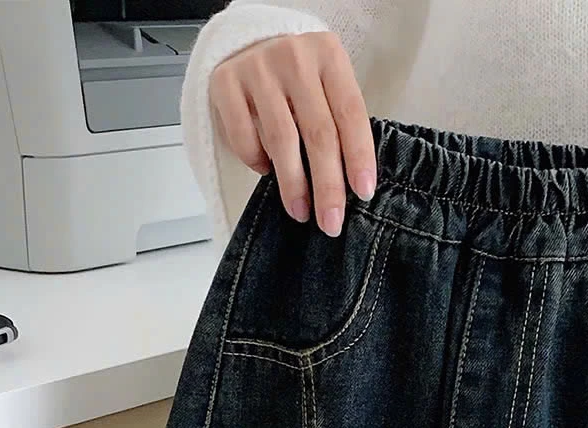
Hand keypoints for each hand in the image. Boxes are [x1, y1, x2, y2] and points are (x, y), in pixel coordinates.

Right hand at [209, 31, 375, 236]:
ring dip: (293, 184)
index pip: (350, 113)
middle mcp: (294, 56)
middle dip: (327, 185)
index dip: (359, 156)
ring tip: (301, 212)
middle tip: (331, 222)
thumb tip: (350, 186)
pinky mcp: (224, 82)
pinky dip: (256, 161)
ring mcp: (257, 67)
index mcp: (328, 55)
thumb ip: (337, 121)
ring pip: (282, 139)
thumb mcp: (325, 86)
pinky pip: (244, 136)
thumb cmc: (297, 79)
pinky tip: (265, 171)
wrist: (246, 44)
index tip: (363, 193)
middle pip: (318, 132)